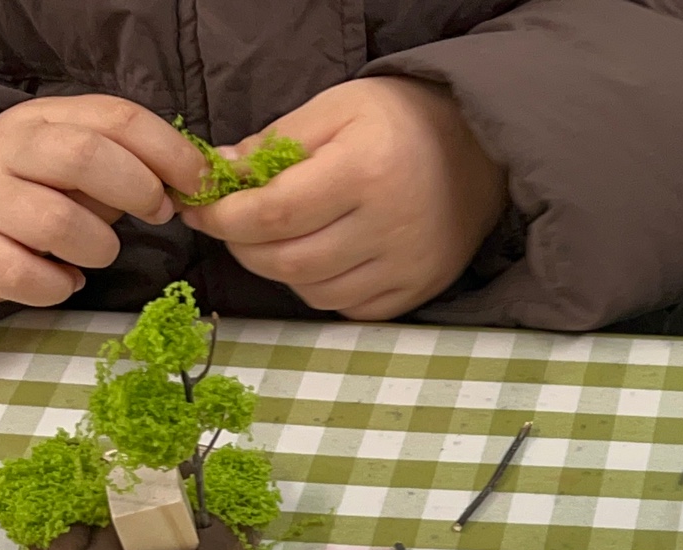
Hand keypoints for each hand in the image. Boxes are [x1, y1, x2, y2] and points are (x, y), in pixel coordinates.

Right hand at [0, 95, 204, 305]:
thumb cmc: (40, 189)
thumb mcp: (83, 161)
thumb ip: (133, 162)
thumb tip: (190, 185)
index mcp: (46, 119)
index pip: (118, 117)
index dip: (171, 153)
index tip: (199, 185)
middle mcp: (7, 149)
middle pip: (84, 156)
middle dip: (138, 190)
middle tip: (157, 214)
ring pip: (58, 222)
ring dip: (99, 248)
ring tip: (96, 251)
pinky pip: (26, 276)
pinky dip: (58, 286)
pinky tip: (63, 279)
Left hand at [181, 76, 507, 320]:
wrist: (480, 150)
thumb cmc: (402, 120)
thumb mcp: (336, 108)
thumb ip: (274, 141)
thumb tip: (220, 176)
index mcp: (365, 172)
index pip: (274, 214)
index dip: (225, 219)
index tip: (202, 210)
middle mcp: (390, 227)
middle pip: (289, 262)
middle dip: (243, 248)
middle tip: (233, 226)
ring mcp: (408, 265)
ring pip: (315, 293)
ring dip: (281, 271)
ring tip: (279, 240)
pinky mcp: (418, 289)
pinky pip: (351, 308)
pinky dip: (322, 290)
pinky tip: (322, 260)